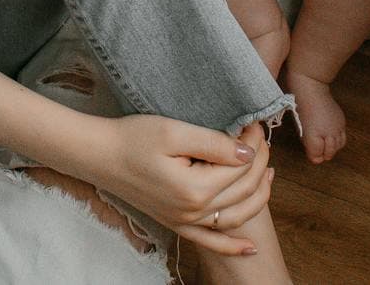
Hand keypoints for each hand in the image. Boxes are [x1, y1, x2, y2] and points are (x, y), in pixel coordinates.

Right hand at [76, 116, 273, 256]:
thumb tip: (247, 152)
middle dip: (259, 162)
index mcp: (195, 188)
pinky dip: (233, 246)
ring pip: (236, 216)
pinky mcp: (176, 224)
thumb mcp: (174, 131)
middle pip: (243, 190)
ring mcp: (185, 221)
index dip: (254, 142)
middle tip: (260, 136)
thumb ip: (213, 144)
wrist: (100, 156)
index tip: (255, 122)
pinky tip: (251, 247)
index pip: (240, 167)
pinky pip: (211, 242)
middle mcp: (193, 211)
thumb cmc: (132, 139)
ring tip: (269, 172)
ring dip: (259, 196)